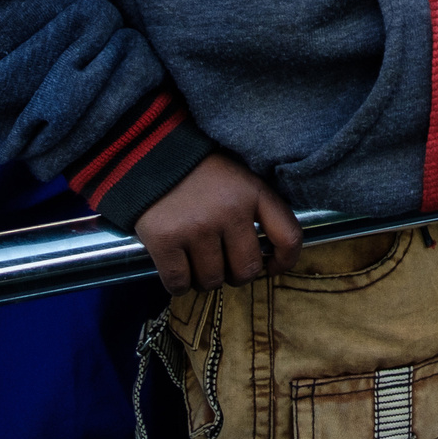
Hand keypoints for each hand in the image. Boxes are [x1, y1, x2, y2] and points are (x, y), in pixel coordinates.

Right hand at [130, 153, 304, 293]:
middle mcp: (229, 211)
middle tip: (223, 263)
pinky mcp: (165, 241)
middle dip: (236, 275)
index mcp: (253, 192)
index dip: (284, 261)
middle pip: (247, 270)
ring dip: (205, 278)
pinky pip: (179, 284)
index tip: (272, 267)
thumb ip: (256, 210)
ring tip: (197, 260)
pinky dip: (179, 283)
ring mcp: (196, 228)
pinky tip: (177, 267)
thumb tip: (268, 257)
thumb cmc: (199, 173)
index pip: (288, 237)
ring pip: (212, 281)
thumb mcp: (239, 179)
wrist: (149, 154)